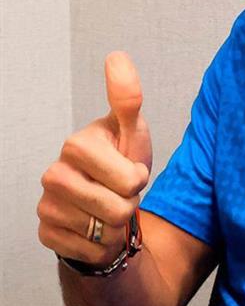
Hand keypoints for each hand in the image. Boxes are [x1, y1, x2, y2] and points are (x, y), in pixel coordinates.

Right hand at [38, 52, 152, 266]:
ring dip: (118, 225)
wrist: (106, 203)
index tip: (131, 169)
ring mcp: (46, 206)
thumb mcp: (132, 131)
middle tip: (121, 192)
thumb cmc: (121, 162)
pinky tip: (96, 228)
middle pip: (118, 208)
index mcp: (76, 145)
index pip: (128, 178)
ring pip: (105, 231)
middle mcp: (53, 174)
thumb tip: (117, 56)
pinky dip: (103, 244)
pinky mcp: (46, 234)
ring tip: (110, 208)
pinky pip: (91, 250)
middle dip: (130, 204)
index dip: (138, 179)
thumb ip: (127, 98)